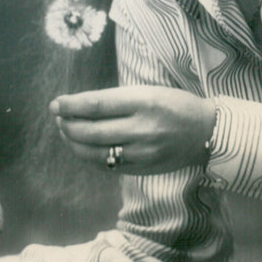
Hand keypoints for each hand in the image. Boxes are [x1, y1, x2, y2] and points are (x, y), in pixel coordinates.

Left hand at [50, 86, 215, 173]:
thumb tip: (77, 107)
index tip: (55, 104)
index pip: (96, 105)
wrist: (206, 132)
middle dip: (67, 125)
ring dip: (74, 142)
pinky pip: (107, 166)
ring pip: (95, 152)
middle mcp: (142, 128)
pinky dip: (89, 157)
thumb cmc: (172, 105)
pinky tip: (82, 147)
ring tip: (66, 131)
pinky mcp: (143, 169)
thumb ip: (114, 101)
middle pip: (91, 131)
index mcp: (142, 102)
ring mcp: (142, 153)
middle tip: (58, 117)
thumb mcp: (146, 92)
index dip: (70, 106)